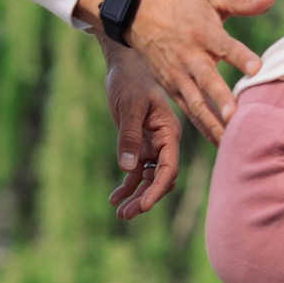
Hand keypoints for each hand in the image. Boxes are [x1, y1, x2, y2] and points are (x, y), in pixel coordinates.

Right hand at [75, 0, 277, 143]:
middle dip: (220, 99)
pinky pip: (190, 113)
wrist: (142, 18)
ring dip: (212, 123)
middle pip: (206, 81)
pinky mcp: (173, 90)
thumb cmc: (187, 8)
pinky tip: (222, 145)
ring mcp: (179, 77)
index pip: (224, 46)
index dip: (240, 56)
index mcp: (203, 34)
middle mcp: (190, 58)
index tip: (257, 68)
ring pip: (196, 104)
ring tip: (231, 142)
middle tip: (236, 116)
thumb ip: (242, 1)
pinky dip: (205, 128)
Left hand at [102, 47, 180, 220]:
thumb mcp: (128, 107)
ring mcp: (152, 146)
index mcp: (169, 132)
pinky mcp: (138, 146)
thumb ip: (129, 136)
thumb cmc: (129, 81)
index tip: (144, 205)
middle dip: (145, 198)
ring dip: (136, 196)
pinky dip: (127, 185)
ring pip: (149, 178)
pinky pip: (136, 172)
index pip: (169, 167)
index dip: (158, 188)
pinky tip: (114, 199)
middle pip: (160, 178)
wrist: (122, 67)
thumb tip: (128, 168)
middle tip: (126, 215)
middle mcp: (164, 142)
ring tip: (120, 213)